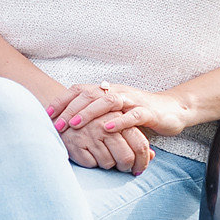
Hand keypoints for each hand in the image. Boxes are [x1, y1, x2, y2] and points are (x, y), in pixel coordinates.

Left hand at [56, 80, 197, 145]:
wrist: (173, 109)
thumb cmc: (138, 112)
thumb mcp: (114, 112)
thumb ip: (95, 114)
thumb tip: (66, 125)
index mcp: (107, 91)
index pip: (80, 90)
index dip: (62, 100)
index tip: (47, 114)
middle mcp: (117, 92)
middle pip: (90, 94)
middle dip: (71, 109)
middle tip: (57, 124)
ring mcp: (133, 101)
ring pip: (108, 100)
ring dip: (90, 112)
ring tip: (76, 124)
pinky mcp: (148, 112)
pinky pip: (132, 115)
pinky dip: (118, 121)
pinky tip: (106, 129)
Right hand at [60, 120, 152, 172]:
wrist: (62, 113)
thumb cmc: (95, 121)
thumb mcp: (116, 124)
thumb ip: (135, 138)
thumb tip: (152, 156)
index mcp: (119, 117)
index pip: (140, 145)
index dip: (143, 161)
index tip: (139, 169)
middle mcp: (105, 126)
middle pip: (126, 157)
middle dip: (126, 167)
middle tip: (122, 168)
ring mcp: (89, 135)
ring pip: (109, 164)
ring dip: (108, 164)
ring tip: (102, 156)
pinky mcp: (76, 145)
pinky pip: (92, 165)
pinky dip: (92, 163)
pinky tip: (89, 154)